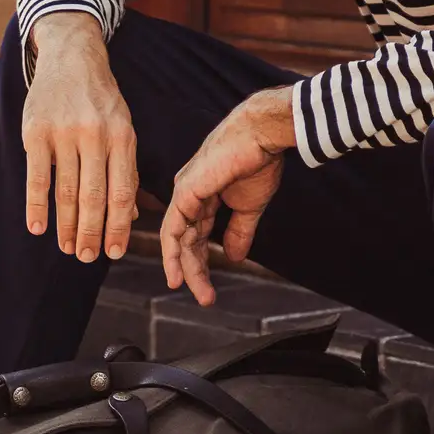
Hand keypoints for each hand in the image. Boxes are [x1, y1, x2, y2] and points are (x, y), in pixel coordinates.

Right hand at [22, 13, 139, 262]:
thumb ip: (125, 169)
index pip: (122, 191)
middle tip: (87, 257)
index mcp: (122, 136)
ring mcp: (65, 132)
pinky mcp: (36, 131)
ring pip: (66, 191)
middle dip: (92, 233)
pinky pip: (37, 177)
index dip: (118, 226)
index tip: (114, 252)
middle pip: (94, 196)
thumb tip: (128, 218)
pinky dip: (36, 206)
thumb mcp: (123, 127)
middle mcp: (95, 135)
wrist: (71, 56)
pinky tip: (37, 227)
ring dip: (66, 226)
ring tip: (67, 247)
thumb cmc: (100, 99)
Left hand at [160, 85, 296, 306]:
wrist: (261, 136)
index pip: (197, 234)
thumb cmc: (258, 161)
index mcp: (203, 195)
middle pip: (185, 239)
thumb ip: (239, 231)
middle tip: (205, 297)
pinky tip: (176, 272)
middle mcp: (189, 194)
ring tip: (196, 291)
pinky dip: (172, 252)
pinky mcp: (186, 191)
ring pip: (177, 238)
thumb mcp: (249, 205)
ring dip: (184, 267)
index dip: (201, 261)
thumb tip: (234, 257)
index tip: (207, 287)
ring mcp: (185, 192)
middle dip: (194, 270)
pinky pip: (173, 228)